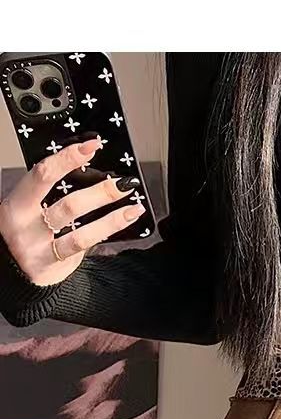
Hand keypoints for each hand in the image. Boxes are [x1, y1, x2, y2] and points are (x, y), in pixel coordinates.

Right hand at [0, 138, 144, 286]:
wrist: (11, 273)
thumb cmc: (24, 234)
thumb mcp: (27, 209)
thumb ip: (49, 193)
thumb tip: (87, 171)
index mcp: (17, 203)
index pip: (43, 174)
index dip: (68, 158)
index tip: (92, 146)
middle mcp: (25, 225)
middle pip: (67, 203)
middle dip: (99, 190)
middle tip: (122, 181)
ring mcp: (39, 246)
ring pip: (79, 226)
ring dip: (110, 213)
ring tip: (132, 202)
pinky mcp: (52, 264)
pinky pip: (83, 243)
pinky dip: (107, 228)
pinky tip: (125, 219)